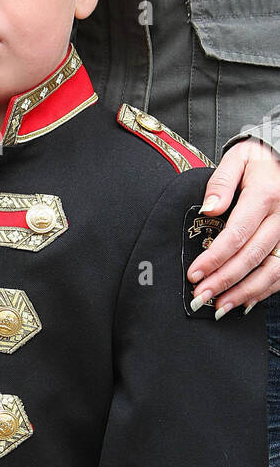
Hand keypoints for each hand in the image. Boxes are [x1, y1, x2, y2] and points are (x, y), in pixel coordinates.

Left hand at [187, 139, 279, 314]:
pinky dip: (265, 290)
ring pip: (271, 270)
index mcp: (265, 195)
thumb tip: (209, 209)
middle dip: (224, 281)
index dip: (214, 258)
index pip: (236, 234)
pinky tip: (245, 301)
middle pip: (251, 256)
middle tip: (200, 297)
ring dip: (245, 292)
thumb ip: (221, 182)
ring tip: (220, 307)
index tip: (195, 274)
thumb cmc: (260, 159)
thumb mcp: (238, 158)